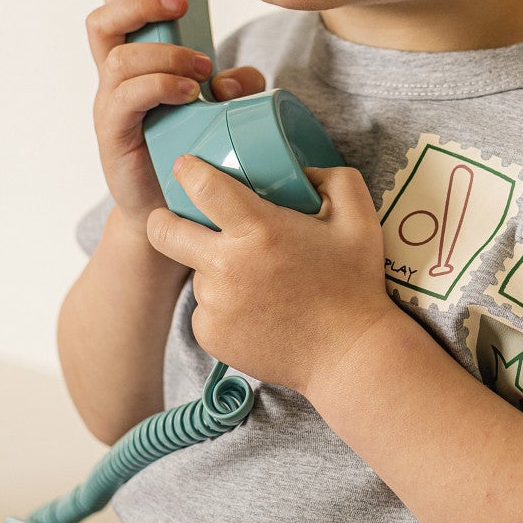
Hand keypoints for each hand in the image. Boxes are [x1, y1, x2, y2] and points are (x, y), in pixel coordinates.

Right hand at [87, 0, 264, 225]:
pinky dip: (158, 85)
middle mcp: (116, 83)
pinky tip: (188, 92)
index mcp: (137, 68)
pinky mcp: (115, 135)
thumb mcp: (222, 114)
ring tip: (199, 69)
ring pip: (118, 57)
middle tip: (180, 2)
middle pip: (103, 24)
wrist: (171, 218)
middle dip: (138, 3)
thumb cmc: (193, 159)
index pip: (118, 16)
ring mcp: (112, 108)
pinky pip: (125, 97)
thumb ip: (236, 87)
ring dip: (163, 52)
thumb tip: (242, 78)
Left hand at [146, 157, 398, 401]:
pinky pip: (205, 310)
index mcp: (259, 230)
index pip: (202, 187)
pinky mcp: (210, 335)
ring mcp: (215, 305)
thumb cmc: (355, 285)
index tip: (185, 167)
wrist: (348, 355)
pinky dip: (224, 308)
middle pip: (163, 232)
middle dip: (163, 219)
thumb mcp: (359, 219)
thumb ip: (334, 179)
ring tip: (258, 285)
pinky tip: (257, 313)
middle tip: (173, 219)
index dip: (188, 171)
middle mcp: (227, 266)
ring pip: (196, 274)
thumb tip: (302, 171)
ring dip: (215, 272)